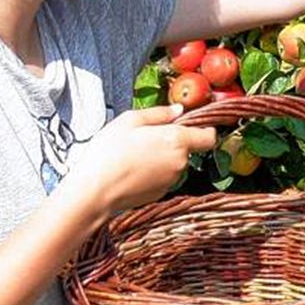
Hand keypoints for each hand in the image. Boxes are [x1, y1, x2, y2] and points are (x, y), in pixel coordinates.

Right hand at [56, 104, 216, 219]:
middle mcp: (179, 162)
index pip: (209, 136)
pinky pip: (164, 177)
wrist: (94, 191)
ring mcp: (172, 180)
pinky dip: (153, 172)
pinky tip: (133, 169)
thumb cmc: (109, 153)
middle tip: (146, 138)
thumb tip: (178, 110)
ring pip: (174, 163)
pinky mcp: (161, 193)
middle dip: (173, 142)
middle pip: (188, 149)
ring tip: (135, 155)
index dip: (204, 129)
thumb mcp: (129, 121)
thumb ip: (159, 113)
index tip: (193, 125)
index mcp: (176, 140)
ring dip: (161, 157)